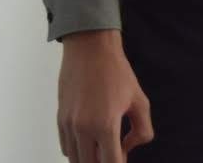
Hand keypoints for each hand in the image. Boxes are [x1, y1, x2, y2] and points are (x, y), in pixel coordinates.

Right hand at [57, 29, 152, 161]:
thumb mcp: (140, 100)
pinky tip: (91, 141)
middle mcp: (83, 129)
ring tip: (104, 148)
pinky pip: (66, 147)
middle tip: (115, 153)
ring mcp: (68, 125)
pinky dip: (78, 150)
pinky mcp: (60, 119)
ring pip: (75, 159)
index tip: (123, 161)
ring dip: (89, 158)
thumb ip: (142, 130)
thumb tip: (129, 148)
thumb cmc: (117, 73)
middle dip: (103, 162)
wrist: (90, 51)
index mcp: (105, 125)